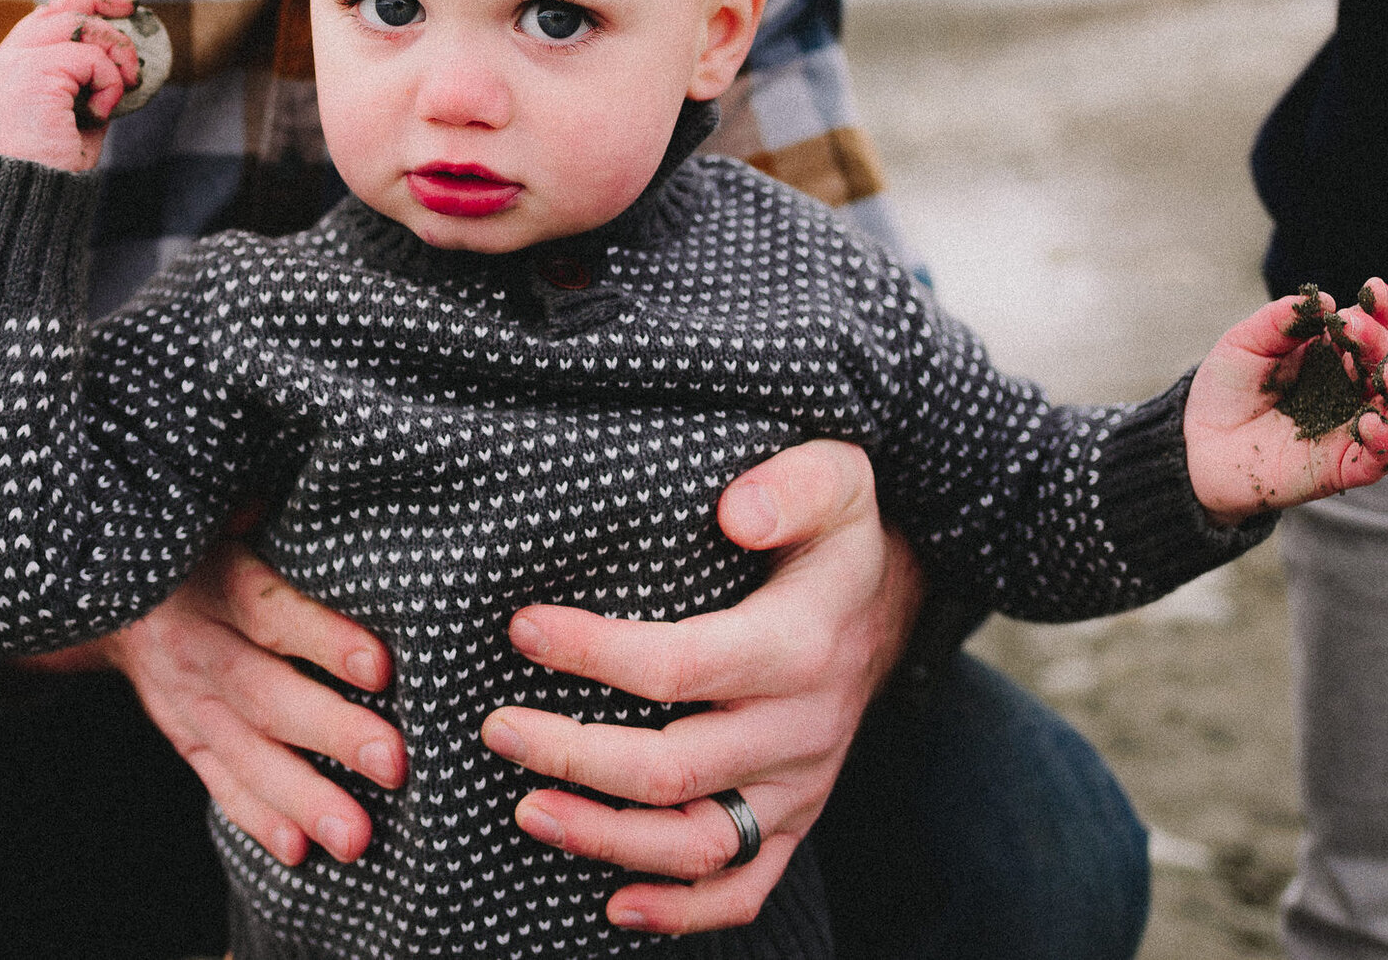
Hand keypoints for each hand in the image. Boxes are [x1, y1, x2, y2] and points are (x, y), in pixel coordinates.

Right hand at [0, 0, 143, 170]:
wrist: (26, 205)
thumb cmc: (50, 176)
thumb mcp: (71, 125)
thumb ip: (84, 92)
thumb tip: (118, 70)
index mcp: (4, 76)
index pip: (39, 23)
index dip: (77, 5)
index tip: (113, 5)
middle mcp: (2, 65)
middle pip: (54, 9)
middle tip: (132, 6)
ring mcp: (13, 66)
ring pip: (77, 26)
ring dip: (115, 52)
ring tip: (128, 82)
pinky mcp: (32, 73)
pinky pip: (90, 58)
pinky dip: (110, 82)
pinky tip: (101, 112)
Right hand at [87, 540, 405, 865]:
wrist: (114, 593)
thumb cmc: (204, 543)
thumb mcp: (222, 513)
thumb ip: (258, 509)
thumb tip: (291, 495)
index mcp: (216, 581)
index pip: (271, 610)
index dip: (322, 637)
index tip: (381, 665)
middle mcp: (197, 645)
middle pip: (266, 693)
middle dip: (331, 732)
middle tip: (395, 763)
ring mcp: (186, 700)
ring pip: (245, 752)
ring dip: (303, 797)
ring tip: (357, 837)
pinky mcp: (185, 736)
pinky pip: (219, 782)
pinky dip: (257, 818)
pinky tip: (301, 849)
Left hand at [481, 440, 905, 934]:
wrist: (891, 595)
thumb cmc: (834, 528)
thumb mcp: (837, 476)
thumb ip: (793, 487)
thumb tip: (736, 513)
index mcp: (800, 643)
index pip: (682, 665)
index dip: (594, 654)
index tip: (522, 630)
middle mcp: (802, 725)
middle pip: (674, 768)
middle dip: (573, 755)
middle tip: (496, 729)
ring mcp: (800, 783)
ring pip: (702, 841)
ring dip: (606, 838)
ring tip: (527, 812)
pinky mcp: (796, 817)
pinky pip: (745, 885)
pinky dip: (681, 910)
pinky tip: (614, 906)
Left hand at [1185, 278, 1387, 525]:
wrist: (1198, 440)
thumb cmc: (1227, 387)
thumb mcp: (1245, 342)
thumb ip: (1280, 321)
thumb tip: (1324, 301)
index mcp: (1334, 356)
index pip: (1370, 330)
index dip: (1380, 310)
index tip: (1374, 289)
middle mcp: (1351, 390)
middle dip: (1381, 342)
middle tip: (1357, 329)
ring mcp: (1350, 429)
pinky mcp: (1342, 467)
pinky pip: (1378, 460)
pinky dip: (1386, 443)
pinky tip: (1372, 423)